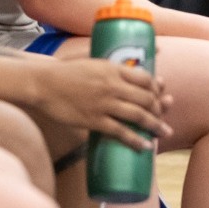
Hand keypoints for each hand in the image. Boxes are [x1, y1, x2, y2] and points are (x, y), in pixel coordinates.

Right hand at [25, 59, 169, 149]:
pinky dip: (136, 140)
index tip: (160, 94)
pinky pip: (121, 132)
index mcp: (113, 68)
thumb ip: (112, 65)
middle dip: (159, 108)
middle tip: (163, 115)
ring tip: (165, 132)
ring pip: (138, 115)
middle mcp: (112, 85)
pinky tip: (145, 146)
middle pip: (146, 98)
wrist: (43, 83)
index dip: (156, 88)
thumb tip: (130, 65)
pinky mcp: (94, 120)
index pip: (145, 78)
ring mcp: (104, 104)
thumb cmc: (66, 72)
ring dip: (155, 125)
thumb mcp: (93, 61)